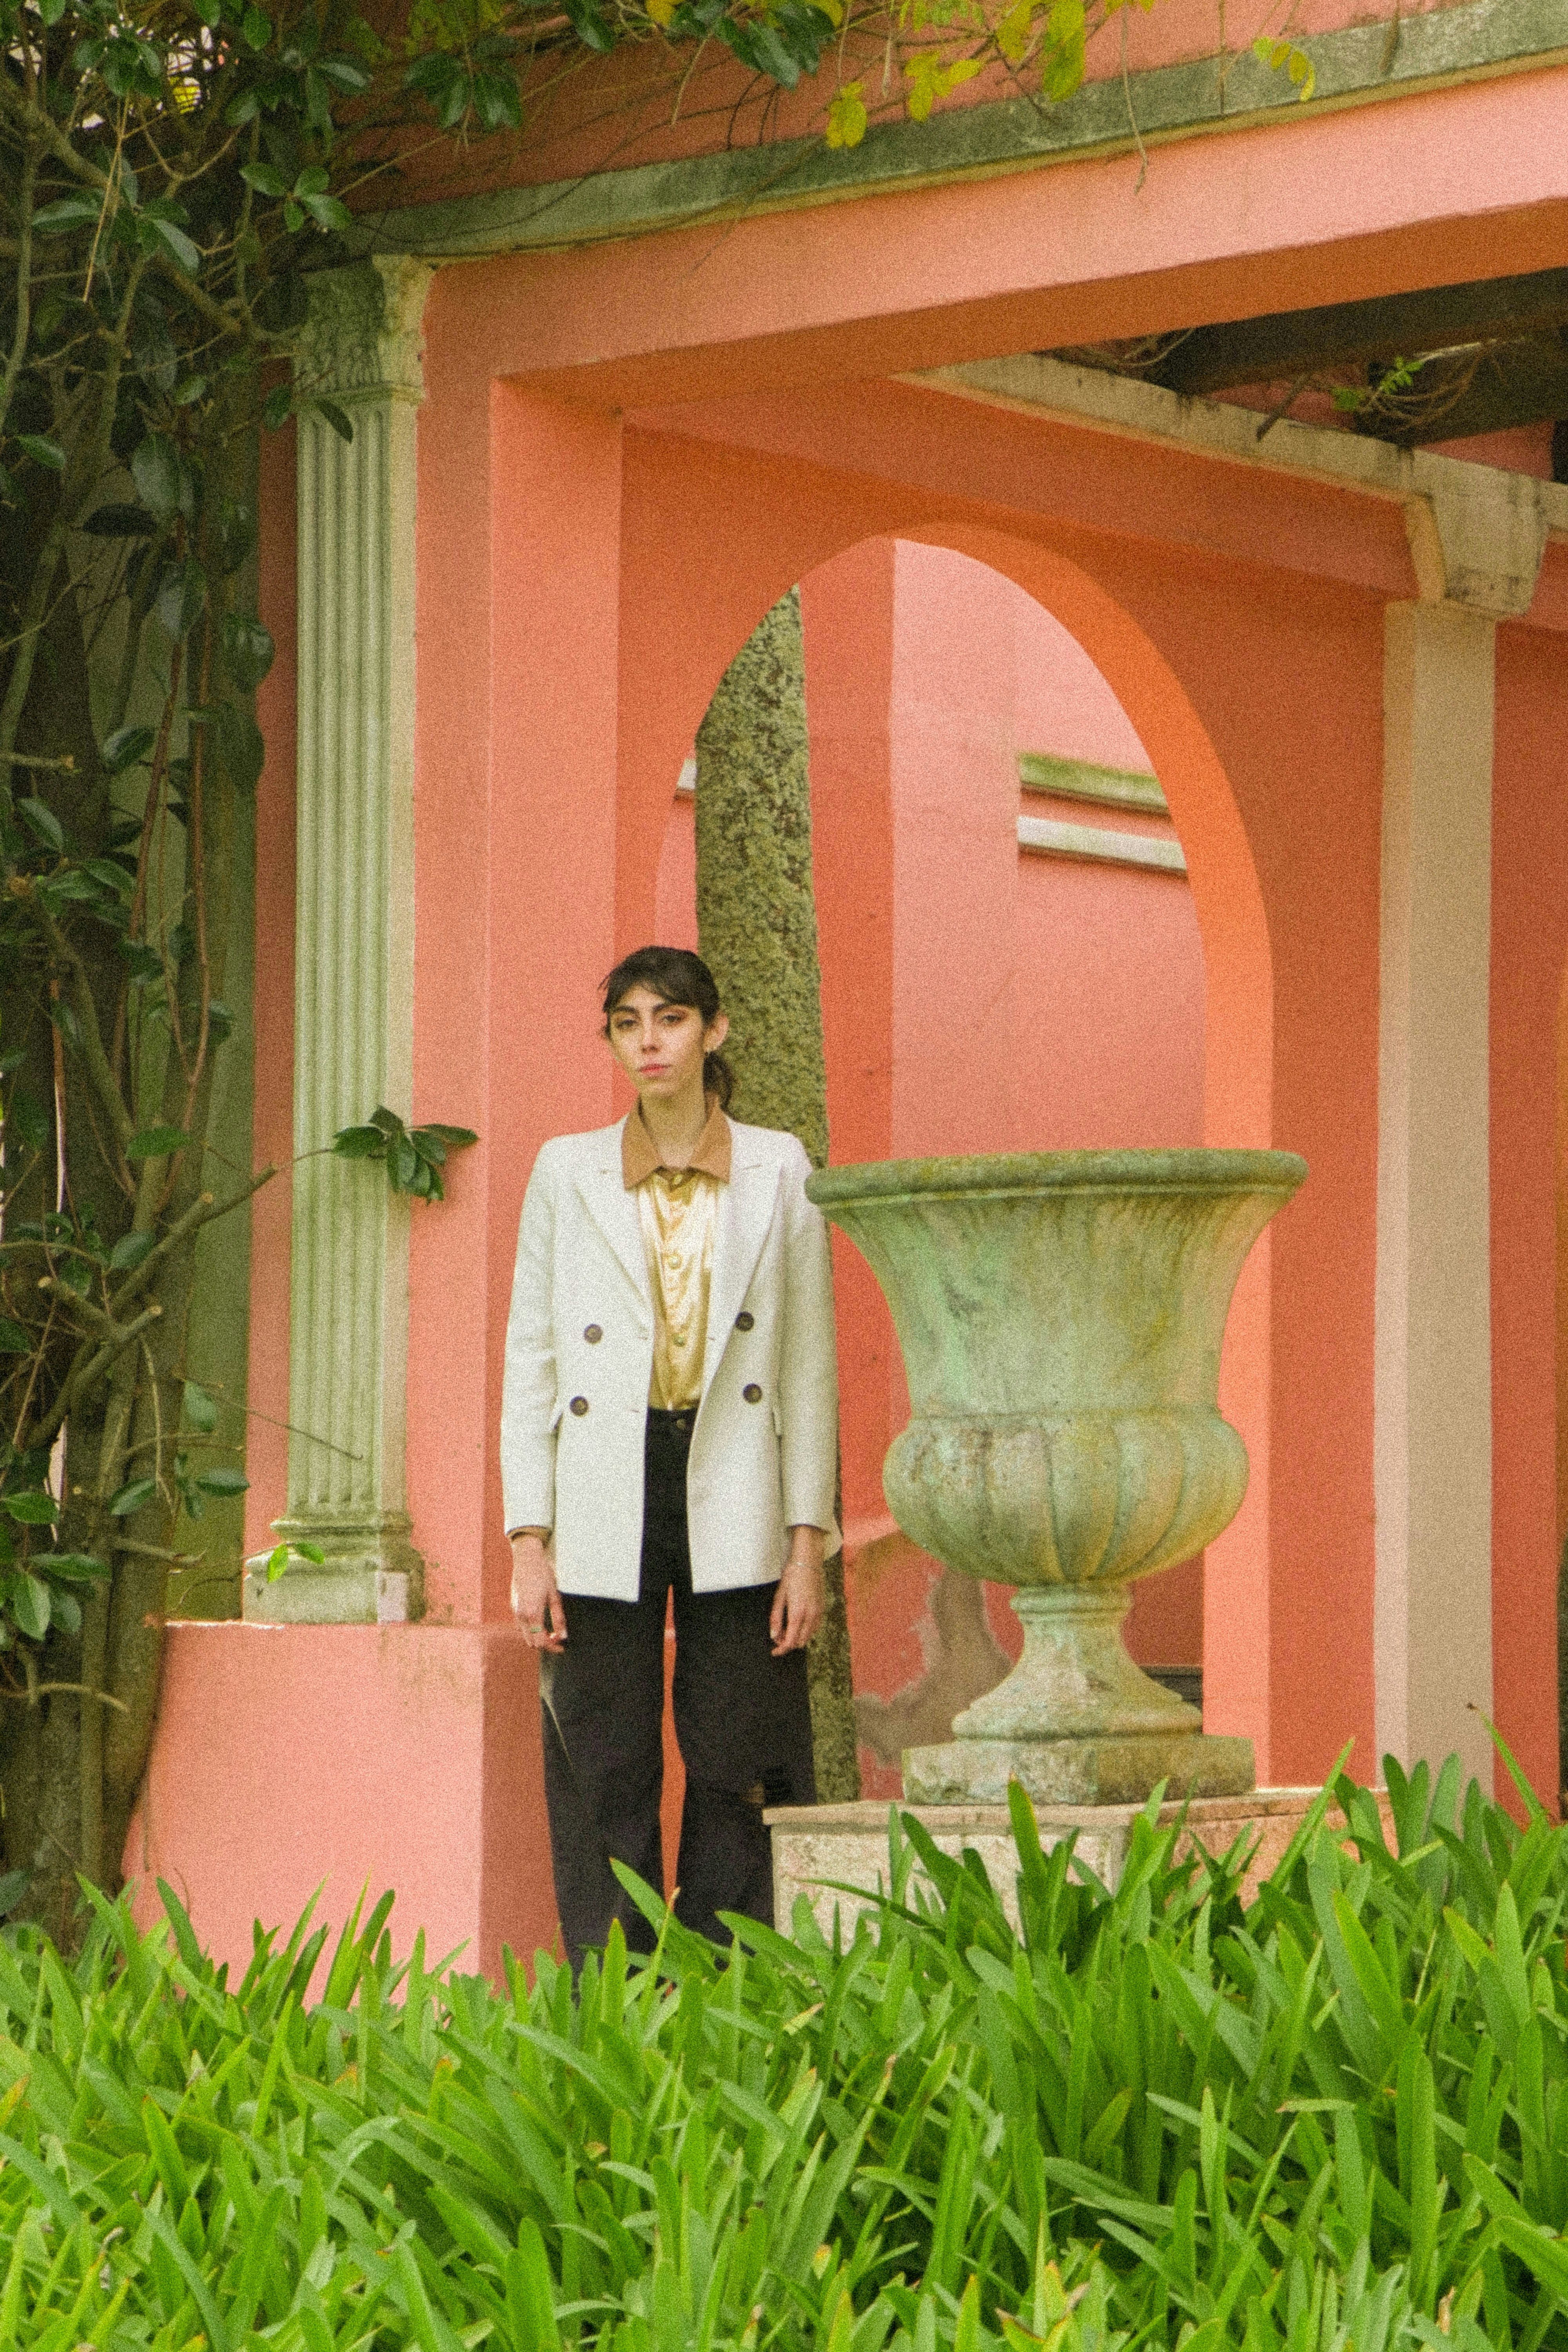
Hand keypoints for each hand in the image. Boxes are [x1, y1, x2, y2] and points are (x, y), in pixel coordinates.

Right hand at [511, 1533, 566, 1650]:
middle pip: (531, 1642)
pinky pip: (520, 1626)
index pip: (541, 1641)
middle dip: (545, 1644)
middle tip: (557, 1638)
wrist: (526, 1558)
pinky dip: (530, 1629)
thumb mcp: (555, 1596)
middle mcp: (520, 1615)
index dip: (552, 1647)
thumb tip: (563, 1636)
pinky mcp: (513, 1606)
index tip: (562, 1647)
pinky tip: (540, 1621)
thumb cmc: (543, 1575)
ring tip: (550, 1630)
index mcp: (532, 1613)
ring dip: (536, 1637)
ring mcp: (515, 1611)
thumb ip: (558, 1618)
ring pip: (525, 1635)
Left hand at [770, 1528, 824, 1655]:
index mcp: (798, 1612)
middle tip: (778, 1636)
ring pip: (808, 1636)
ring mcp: (819, 1612)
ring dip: (797, 1637)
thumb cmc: (792, 1576)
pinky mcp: (822, 1608)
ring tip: (785, 1628)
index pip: (790, 1641)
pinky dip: (805, 1630)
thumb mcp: (779, 1596)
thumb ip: (776, 1618)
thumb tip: (774, 1636)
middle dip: (788, 1643)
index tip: (774, 1652)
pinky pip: (814, 1627)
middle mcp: (811, 1615)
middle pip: (800, 1642)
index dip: (781, 1649)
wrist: (808, 1561)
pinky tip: (796, 1622)